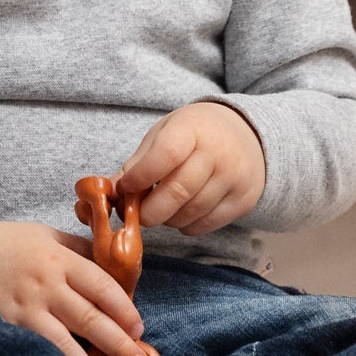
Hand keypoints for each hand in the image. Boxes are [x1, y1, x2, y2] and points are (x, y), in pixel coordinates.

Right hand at [0, 216, 148, 355]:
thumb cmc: (6, 243)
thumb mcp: (46, 235)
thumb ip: (79, 250)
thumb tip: (116, 269)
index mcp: (58, 258)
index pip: (102, 285)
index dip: (124, 308)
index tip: (139, 327)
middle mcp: (45, 284)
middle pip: (91, 317)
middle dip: (121, 341)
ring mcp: (26, 308)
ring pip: (68, 341)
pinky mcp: (9, 327)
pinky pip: (43, 352)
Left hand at [118, 102, 265, 236]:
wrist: (246, 135)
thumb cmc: (195, 134)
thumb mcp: (165, 133)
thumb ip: (138, 161)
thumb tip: (110, 191)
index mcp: (192, 129)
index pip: (166, 154)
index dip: (141, 176)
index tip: (126, 188)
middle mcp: (218, 153)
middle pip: (178, 191)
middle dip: (149, 210)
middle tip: (136, 213)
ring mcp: (234, 178)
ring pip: (191, 212)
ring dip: (167, 219)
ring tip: (159, 209)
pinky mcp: (243, 200)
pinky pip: (206, 225)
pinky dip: (185, 225)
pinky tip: (180, 213)